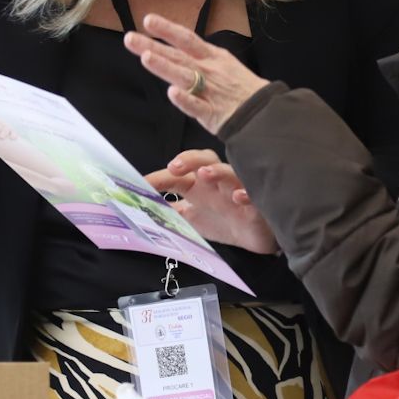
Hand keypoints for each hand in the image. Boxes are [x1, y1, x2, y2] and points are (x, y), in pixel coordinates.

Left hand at [123, 14, 269, 134]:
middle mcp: (209, 71)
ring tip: (146, 57)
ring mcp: (210, 91)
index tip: (147, 20)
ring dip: (165, 67)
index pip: (186, 39)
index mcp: (212, 57)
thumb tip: (177, 52)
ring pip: (184, 77)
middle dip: (152, 47)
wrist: (265, 112)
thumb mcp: (224, 64)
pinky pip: (197, 106)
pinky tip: (172, 93)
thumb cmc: (243, 89)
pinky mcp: (213, 114)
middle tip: (129, 39)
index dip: (167, 29)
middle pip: (177, 56)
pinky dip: (185, 100)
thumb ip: (200, 59)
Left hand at [148, 150, 278, 253]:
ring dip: (217, 171)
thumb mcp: (191, 220)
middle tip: (175, 167)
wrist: (254, 238)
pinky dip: (246, 194)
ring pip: (229, 172)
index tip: (143, 184)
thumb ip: (170, 213)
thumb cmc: (224, 222)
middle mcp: (216, 183)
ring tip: (205, 174)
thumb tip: (143, 211)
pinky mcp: (256, 203)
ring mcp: (237, 190)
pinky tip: (238, 198)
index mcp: (198, 186)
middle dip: (190, 159)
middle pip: (205, 160)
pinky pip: (253, 194)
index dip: (160, 178)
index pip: (177, 176)